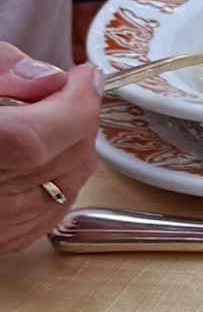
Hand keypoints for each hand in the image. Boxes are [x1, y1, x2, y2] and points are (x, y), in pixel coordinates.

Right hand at [0, 47, 100, 254]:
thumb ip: (1, 70)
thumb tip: (51, 78)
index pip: (47, 131)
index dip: (77, 99)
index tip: (85, 75)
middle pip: (68, 154)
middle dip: (73, 119)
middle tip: (48, 95)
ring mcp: (5, 226)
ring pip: (72, 180)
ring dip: (68, 147)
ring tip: (33, 124)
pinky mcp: (10, 240)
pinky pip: (57, 203)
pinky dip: (56, 175)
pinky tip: (27, 158)